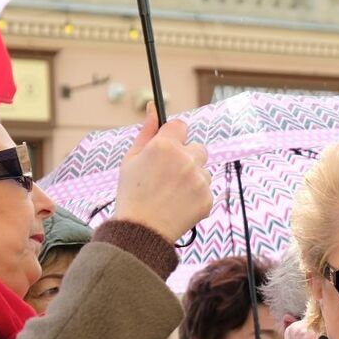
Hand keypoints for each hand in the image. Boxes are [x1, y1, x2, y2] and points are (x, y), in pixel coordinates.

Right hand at [113, 102, 212, 242]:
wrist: (142, 231)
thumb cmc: (132, 193)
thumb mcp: (131, 159)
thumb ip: (146, 131)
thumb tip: (152, 107)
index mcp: (165, 145)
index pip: (181, 125)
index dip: (174, 136)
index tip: (169, 147)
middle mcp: (186, 159)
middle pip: (198, 147)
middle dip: (187, 157)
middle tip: (169, 175)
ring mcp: (200, 179)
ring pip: (203, 170)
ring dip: (193, 177)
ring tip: (172, 193)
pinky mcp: (208, 198)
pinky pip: (206, 189)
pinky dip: (196, 195)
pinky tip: (179, 204)